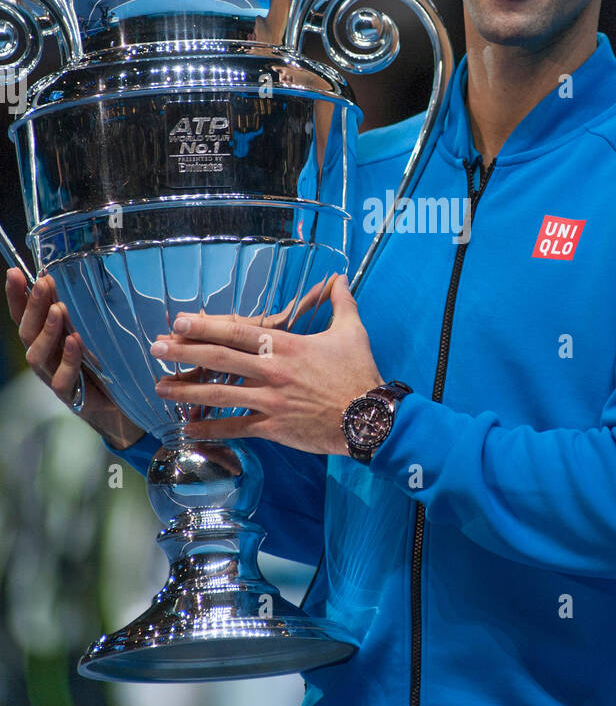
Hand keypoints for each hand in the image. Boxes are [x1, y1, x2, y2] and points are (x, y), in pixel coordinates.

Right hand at [5, 267, 145, 449]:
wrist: (119, 398)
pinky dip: (68, 359)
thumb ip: (75, 307)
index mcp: (43, 338)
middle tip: (44, 284)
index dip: (16, 295)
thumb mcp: (88, 327)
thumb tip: (67, 273)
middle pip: (26, 331)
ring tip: (59, 310)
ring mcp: (52, 376)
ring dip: (48, 331)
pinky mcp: (70, 394)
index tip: (15, 272)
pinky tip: (75, 341)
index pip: (22, 315)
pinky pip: (62, 378)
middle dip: (33, 306)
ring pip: (37, 355)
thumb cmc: (100, 357)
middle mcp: (43, 356)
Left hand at [149, 273, 383, 453]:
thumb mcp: (353, 332)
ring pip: (219, 394)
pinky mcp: (273, 427)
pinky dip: (209, 428)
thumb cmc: (360, 373)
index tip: (179, 321)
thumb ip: (341, 302)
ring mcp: (270, 401)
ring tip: (160, 387)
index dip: (205, 325)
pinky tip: (187, 428)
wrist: (370, 417)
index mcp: (286, 346)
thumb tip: (340, 278)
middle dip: (183, 352)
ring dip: (186, 390)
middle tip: (155, 348)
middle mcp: (272, 371)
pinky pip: (235, 427)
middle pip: (219, 359)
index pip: (237, 332)